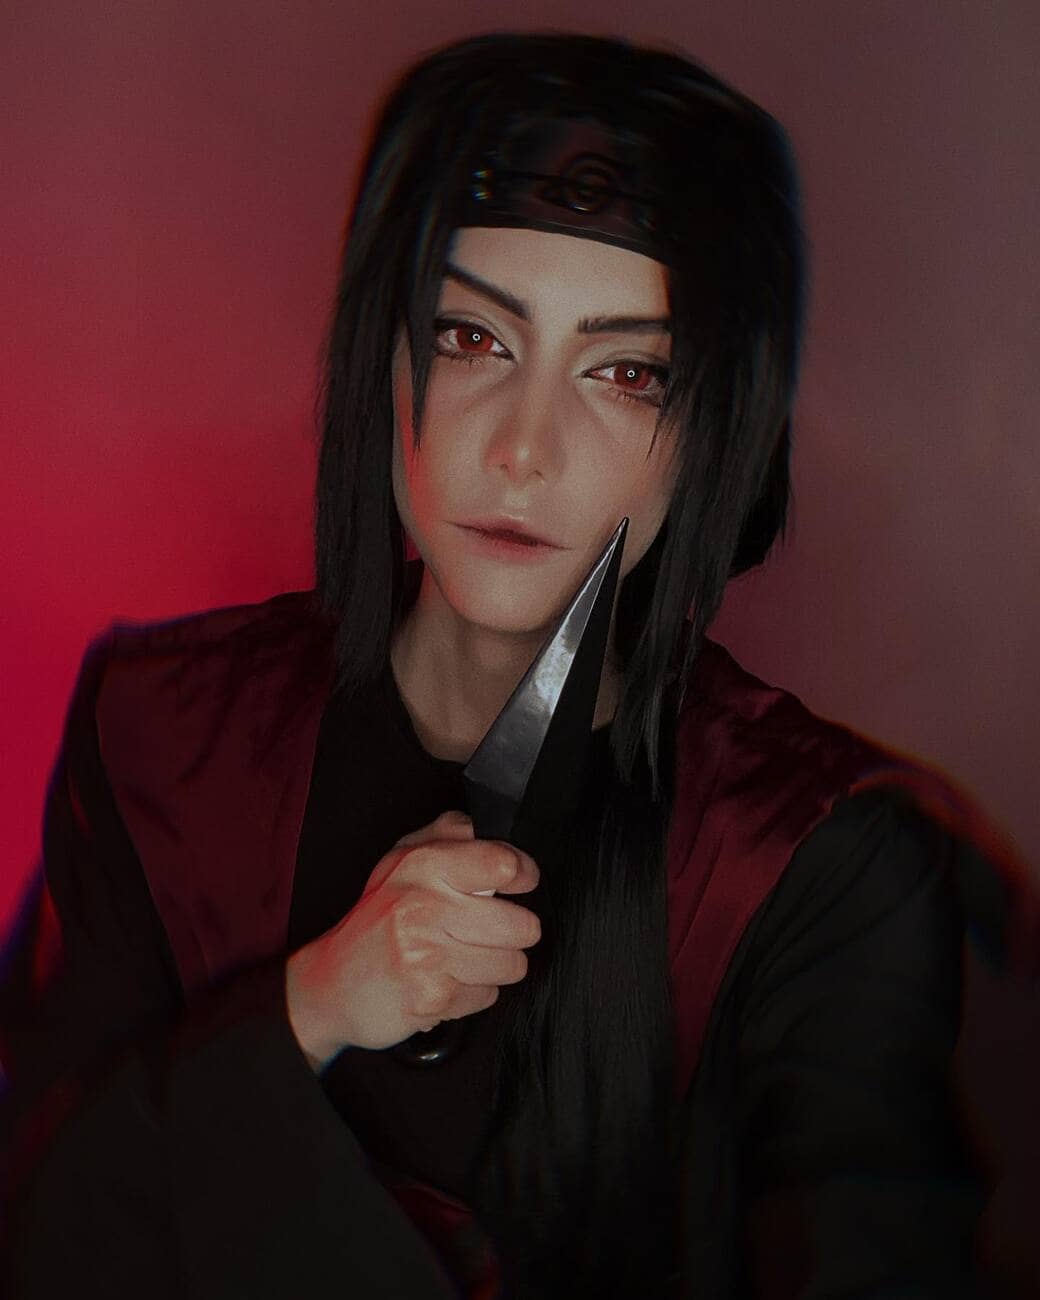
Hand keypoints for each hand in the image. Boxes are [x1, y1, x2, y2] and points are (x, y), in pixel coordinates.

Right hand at [285, 810, 540, 1068]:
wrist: (329, 982)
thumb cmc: (375, 920)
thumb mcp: (400, 861)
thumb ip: (445, 835)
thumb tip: (482, 826)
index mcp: (422, 866)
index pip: (501, 864)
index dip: (522, 874)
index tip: (520, 881)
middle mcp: (424, 907)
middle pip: (521, 924)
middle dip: (513, 932)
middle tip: (488, 930)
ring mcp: (428, 956)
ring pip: (511, 964)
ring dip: (495, 965)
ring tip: (465, 957)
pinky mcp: (431, 999)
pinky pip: (488, 996)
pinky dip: (473, 993)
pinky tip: (447, 980)